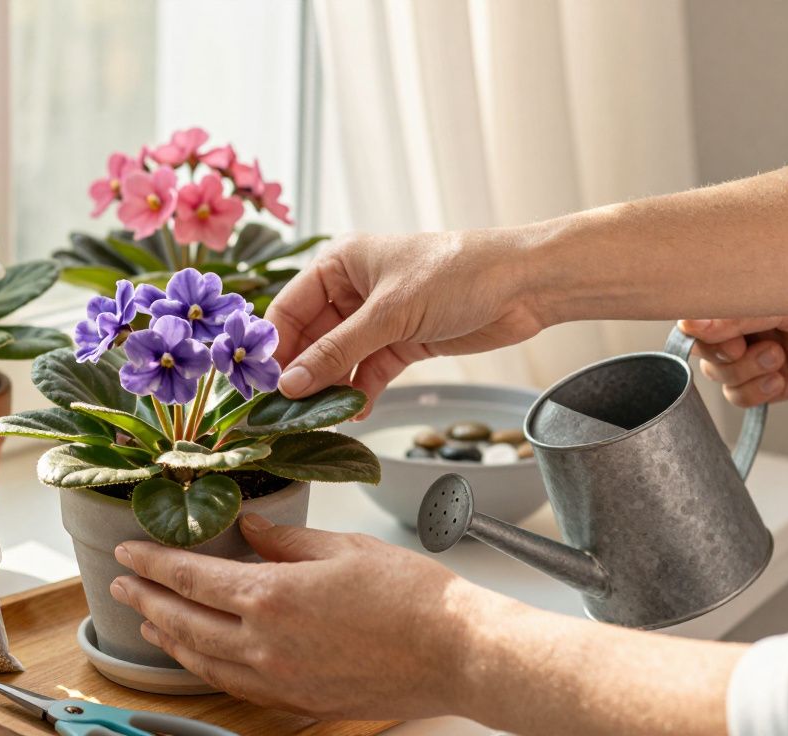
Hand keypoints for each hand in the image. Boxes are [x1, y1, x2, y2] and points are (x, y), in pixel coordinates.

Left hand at [108, 515, 490, 720]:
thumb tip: (249, 529)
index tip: (127, 552)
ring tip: (147, 619)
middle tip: (120, 582)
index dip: (152, 562)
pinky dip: (205, 667)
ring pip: (202, 660)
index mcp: (272, 596)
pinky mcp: (298, 700)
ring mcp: (279, 678)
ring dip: (167, 638)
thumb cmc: (411, 596)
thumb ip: (285, 539)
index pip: (190, 577)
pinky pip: (234, 684)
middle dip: (145, 599)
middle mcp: (265, 643)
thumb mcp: (342, 547)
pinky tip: (200, 656)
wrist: (457, 652)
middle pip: (183, 621)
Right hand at [268, 231, 544, 409]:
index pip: (288, 308)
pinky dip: (360, 392)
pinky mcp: (401, 342)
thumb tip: (290, 385)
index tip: (262, 385)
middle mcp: (351, 290)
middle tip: (287, 412)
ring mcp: (376, 319)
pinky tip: (354, 413)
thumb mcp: (389, 313)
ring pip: (338, 359)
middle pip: (310, 338)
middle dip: (302, 373)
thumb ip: (337, 352)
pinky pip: (367, 372)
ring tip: (320, 418)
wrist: (525, 285)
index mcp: (339, 264)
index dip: (274, 346)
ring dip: (330, 387)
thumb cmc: (456, 274)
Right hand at [679, 317, 787, 406]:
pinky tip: (780, 379)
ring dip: (746, 371)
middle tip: (742, 348)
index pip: (697, 320)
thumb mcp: (774, 308)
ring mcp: (754, 360)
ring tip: (776, 356)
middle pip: (702, 351)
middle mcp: (744, 332)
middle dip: (722, 355)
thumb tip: (689, 324)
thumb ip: (732, 318)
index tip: (717, 335)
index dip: (700, 334)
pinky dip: (757, 392)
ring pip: (719, 375)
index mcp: (742, 306)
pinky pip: (739, 397)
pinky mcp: (768, 386)